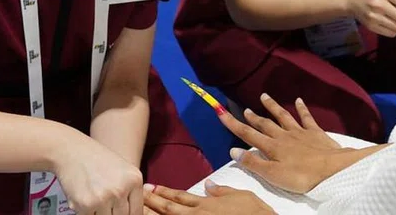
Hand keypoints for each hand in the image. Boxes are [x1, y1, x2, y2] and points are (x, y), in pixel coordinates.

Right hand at [53, 132, 142, 214]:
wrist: (71, 151)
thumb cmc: (97, 159)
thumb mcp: (124, 170)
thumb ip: (130, 192)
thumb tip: (134, 214)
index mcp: (134, 180)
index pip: (136, 212)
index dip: (128, 214)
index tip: (122, 212)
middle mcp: (121, 189)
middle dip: (113, 213)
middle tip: (105, 201)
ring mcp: (104, 198)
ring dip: (100, 213)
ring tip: (95, 199)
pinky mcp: (86, 205)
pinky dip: (87, 212)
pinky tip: (85, 199)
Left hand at [143, 182, 273, 213]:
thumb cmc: (256, 213)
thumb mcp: (242, 195)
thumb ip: (223, 191)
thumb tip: (208, 184)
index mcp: (207, 204)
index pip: (181, 197)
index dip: (165, 192)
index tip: (151, 187)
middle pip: (169, 209)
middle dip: (152, 202)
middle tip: (139, 194)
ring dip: (155, 214)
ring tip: (140, 209)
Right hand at [215, 94, 356, 193]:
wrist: (331, 168)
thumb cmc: (301, 176)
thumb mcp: (272, 175)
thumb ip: (253, 163)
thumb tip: (233, 151)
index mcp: (271, 147)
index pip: (248, 134)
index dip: (233, 124)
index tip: (221, 113)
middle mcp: (283, 136)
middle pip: (264, 124)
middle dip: (252, 117)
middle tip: (244, 109)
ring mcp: (299, 132)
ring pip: (283, 116)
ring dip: (272, 107)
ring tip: (264, 96)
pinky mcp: (315, 132)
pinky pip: (306, 117)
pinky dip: (302, 108)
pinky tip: (299, 100)